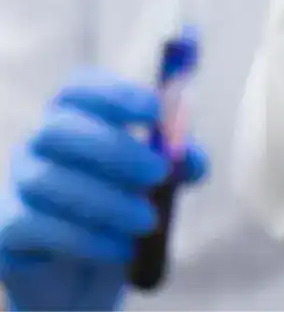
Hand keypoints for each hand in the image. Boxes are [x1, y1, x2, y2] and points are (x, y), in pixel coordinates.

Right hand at [1, 69, 209, 311]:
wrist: (84, 272)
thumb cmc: (125, 204)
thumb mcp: (161, 181)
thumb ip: (180, 163)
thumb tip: (187, 158)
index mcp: (77, 116)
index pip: (80, 88)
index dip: (116, 94)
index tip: (155, 111)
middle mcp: (39, 142)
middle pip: (58, 128)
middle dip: (112, 148)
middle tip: (158, 172)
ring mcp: (19, 183)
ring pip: (48, 180)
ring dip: (106, 201)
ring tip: (148, 222)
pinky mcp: (7, 228)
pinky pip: (36, 225)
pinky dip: (86, 238)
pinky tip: (122, 248)